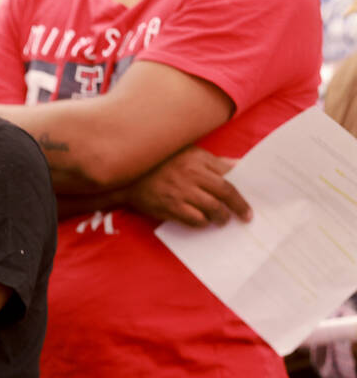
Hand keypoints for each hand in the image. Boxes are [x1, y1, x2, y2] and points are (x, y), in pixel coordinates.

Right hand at [125, 145, 250, 226]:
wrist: (127, 177)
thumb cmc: (160, 163)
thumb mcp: (187, 154)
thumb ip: (213, 161)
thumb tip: (239, 166)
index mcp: (197, 159)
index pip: (228, 175)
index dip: (242, 190)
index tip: (250, 201)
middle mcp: (191, 174)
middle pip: (225, 193)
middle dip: (239, 207)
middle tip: (245, 217)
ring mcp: (180, 191)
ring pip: (212, 208)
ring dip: (221, 217)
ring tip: (222, 220)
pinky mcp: (169, 206)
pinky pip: (194, 219)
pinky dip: (202, 223)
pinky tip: (203, 222)